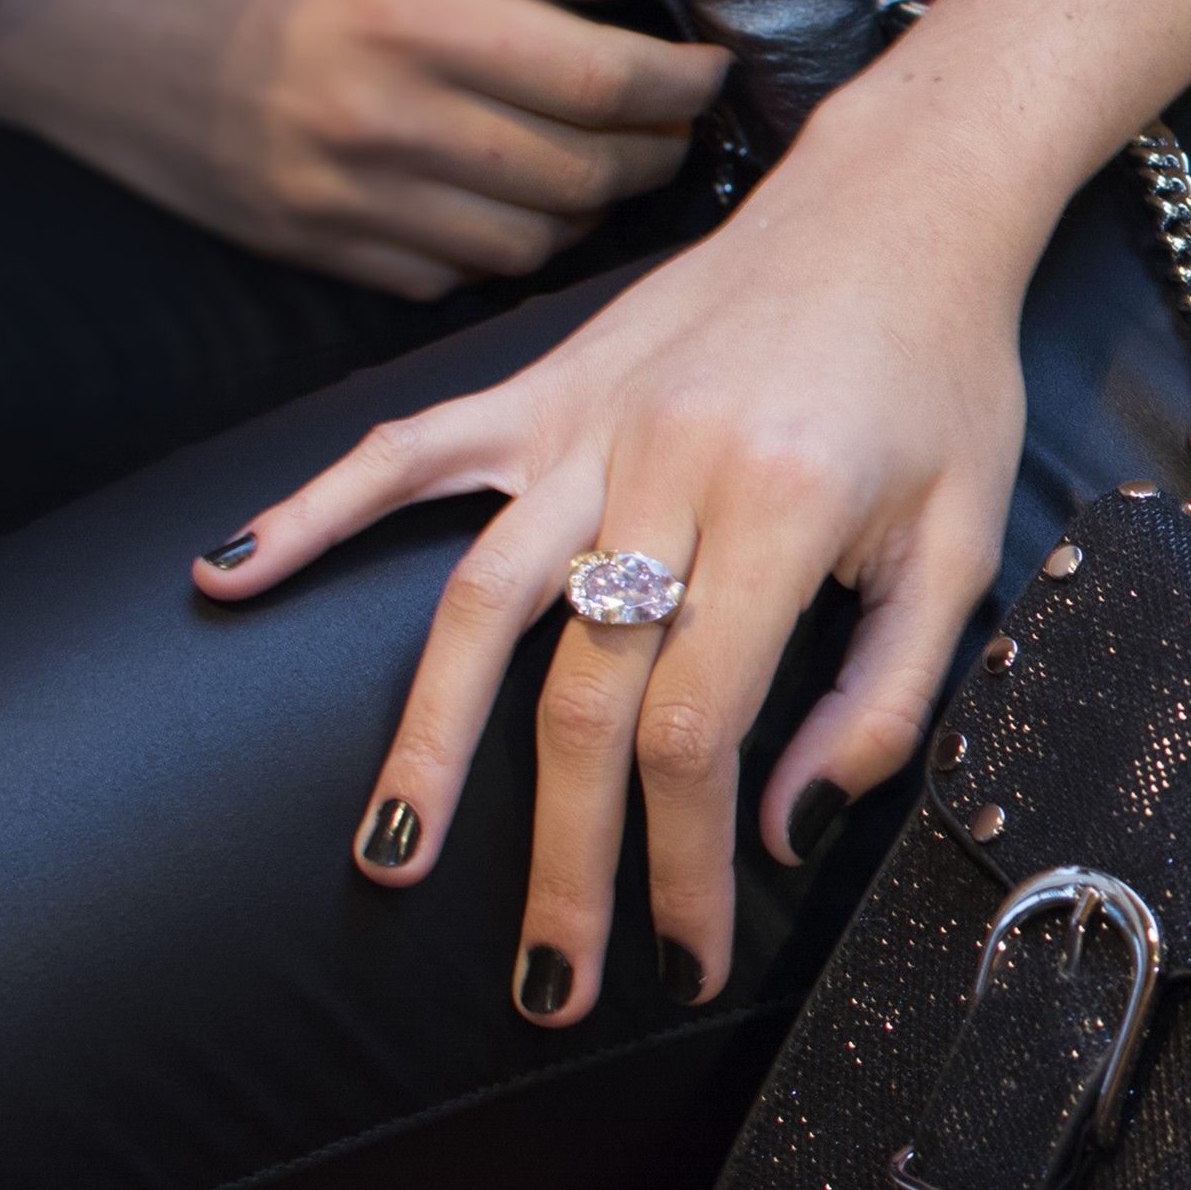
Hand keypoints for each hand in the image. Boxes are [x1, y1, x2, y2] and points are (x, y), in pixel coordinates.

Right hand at [0, 0, 730, 298]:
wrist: (33, 4)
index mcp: (406, 10)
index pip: (603, 77)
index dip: (682, 82)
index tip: (710, 68)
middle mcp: (384, 118)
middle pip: (584, 172)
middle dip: (654, 152)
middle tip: (674, 122)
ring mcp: (345, 198)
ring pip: (530, 241)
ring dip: (587, 209)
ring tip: (602, 162)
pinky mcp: (312, 246)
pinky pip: (450, 274)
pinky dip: (501, 245)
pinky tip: (508, 199)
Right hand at [193, 110, 1032, 1020]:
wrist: (897, 205)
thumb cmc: (940, 381)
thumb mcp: (963, 544)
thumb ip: (886, 695)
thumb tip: (788, 825)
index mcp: (780, 513)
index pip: (698, 726)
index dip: (685, 857)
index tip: (685, 952)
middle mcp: (664, 470)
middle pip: (582, 696)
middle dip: (562, 858)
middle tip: (547, 984)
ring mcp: (586, 425)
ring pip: (478, 601)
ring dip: (427, 742)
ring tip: (388, 860)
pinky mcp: (543, 386)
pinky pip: (411, 452)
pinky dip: (315, 512)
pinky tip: (227, 580)